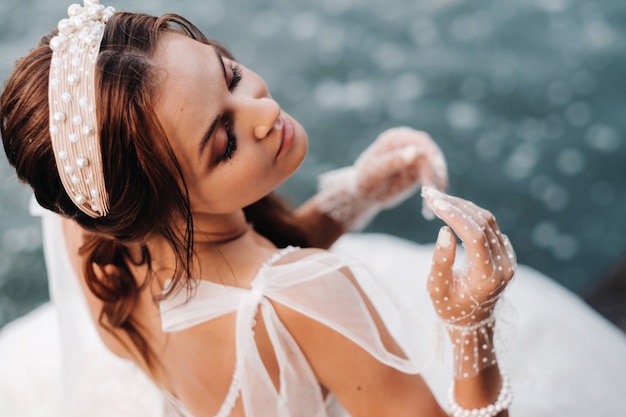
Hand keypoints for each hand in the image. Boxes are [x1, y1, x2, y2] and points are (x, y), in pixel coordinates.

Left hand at [316, 127, 447, 229]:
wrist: (364, 194)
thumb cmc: (364, 179)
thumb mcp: (375, 170)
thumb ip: (394, 160)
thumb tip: (416, 151)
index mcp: (397, 138)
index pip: (420, 141)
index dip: (432, 153)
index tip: (438, 168)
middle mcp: (411, 144)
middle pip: (433, 155)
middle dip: (438, 173)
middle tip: (439, 190)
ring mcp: (418, 158)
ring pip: (436, 170)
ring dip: (437, 187)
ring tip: (431, 206)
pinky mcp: (422, 172)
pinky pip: (433, 182)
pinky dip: (433, 194)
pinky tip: (428, 210)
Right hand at [421, 187, 515, 324]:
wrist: (473, 323)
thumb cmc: (450, 307)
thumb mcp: (437, 288)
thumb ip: (441, 260)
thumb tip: (444, 229)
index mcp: (488, 277)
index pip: (474, 236)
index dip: (453, 215)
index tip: (433, 202)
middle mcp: (504, 266)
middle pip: (482, 223)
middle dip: (456, 206)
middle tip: (431, 195)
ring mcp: (509, 259)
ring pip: (488, 221)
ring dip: (463, 207)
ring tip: (440, 200)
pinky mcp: (507, 254)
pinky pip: (491, 227)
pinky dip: (472, 214)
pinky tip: (454, 210)